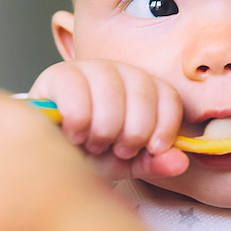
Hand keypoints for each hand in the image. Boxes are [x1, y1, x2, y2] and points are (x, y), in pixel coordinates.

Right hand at [29, 60, 188, 181]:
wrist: (50, 157)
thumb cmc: (91, 155)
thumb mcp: (127, 163)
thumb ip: (154, 162)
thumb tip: (180, 162)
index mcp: (143, 88)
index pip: (168, 96)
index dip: (165, 126)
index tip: (152, 149)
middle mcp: (119, 71)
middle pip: (142, 94)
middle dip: (132, 133)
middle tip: (116, 149)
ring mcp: (89, 68)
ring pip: (111, 92)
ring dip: (104, 129)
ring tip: (93, 143)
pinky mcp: (58, 75)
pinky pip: (76, 91)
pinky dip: (79, 121)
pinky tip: (74, 135)